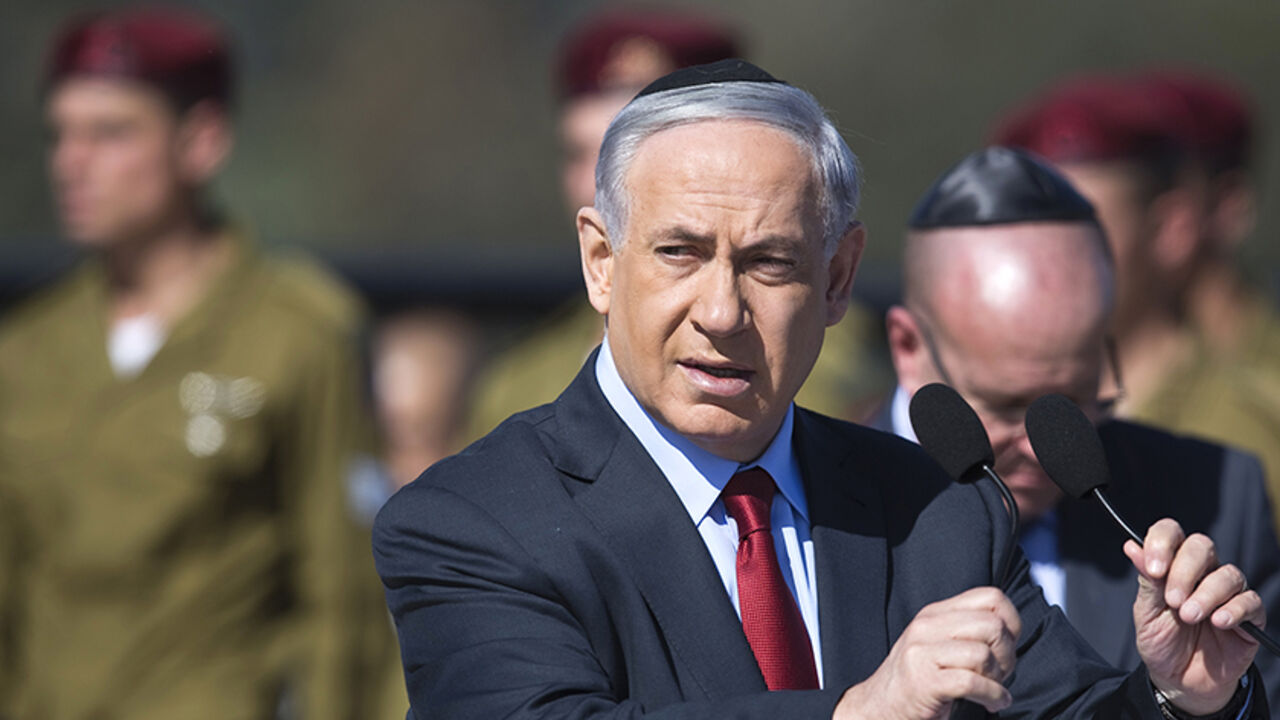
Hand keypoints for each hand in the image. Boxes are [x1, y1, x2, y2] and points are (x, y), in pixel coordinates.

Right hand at [832, 587, 1019, 719]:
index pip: (991, 597)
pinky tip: (992, 703)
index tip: (1008, 646)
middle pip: (992, 625)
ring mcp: (922, 652)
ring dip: (998, 679)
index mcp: (935, 613)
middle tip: (1000, 674)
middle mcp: (927, 626)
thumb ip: (966, 631)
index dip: (1011, 622)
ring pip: (983, 654)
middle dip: (1007, 654)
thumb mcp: (938, 644)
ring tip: (992, 690)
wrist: (879, 708)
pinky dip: (992, 696)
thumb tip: (1011, 631)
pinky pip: (972, 682)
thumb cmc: (917, 681)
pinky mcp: (923, 681)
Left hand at [1127, 518, 1263, 714]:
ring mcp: (1227, 593)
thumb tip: (1131, 546)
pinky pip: (1250, 601)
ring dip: (1206, 594)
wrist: (1180, 681)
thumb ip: (1147, 582)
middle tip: (1172, 600)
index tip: (1154, 568)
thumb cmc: (1162, 643)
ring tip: (1189, 617)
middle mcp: (1202, 573)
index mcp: (1173, 566)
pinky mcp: (1249, 616)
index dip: (1162, 542)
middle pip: (1202, 546)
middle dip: (1185, 571)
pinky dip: (1234, 609)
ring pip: (1227, 574)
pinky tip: (1218, 622)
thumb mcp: (1147, 614)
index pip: (1171, 533)